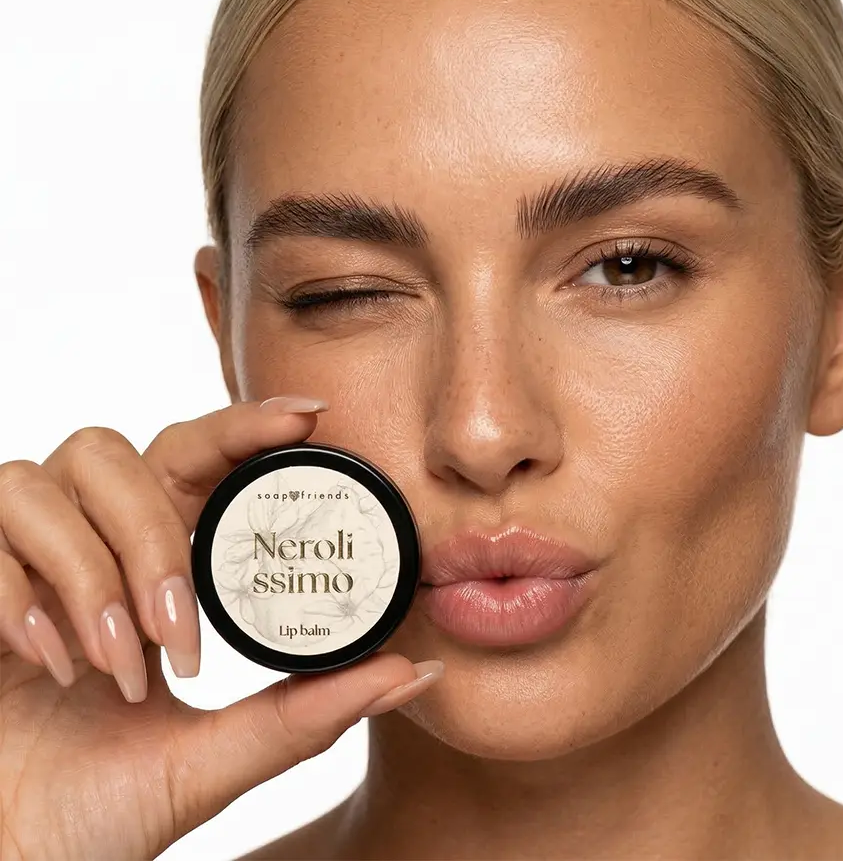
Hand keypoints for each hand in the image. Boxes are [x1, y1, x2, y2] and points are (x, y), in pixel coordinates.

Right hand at [0, 398, 442, 860]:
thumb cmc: (98, 810)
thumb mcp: (215, 759)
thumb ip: (308, 713)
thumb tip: (416, 672)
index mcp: (153, 565)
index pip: (197, 459)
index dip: (245, 426)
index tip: (311, 418)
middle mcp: (87, 544)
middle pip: (119, 451)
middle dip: (149, 529)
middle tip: (175, 631)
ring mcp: (15, 558)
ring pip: (45, 480)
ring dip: (90, 571)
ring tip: (115, 665)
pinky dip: (20, 594)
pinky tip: (48, 664)